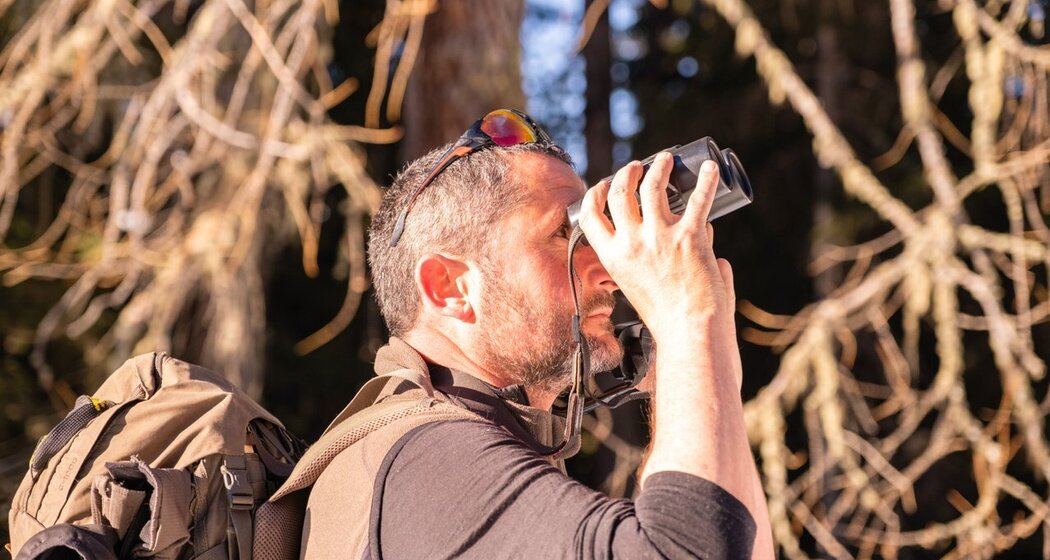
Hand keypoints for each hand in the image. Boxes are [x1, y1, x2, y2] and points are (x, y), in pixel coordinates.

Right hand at [578, 153, 741, 387]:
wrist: (690, 332)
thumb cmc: (668, 318)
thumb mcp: (639, 288)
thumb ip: (650, 263)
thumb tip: (690, 243)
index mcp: (612, 257)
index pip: (591, 215)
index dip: (595, 194)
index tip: (605, 184)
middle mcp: (631, 243)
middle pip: (620, 192)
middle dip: (627, 172)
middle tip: (638, 166)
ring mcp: (660, 237)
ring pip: (653, 186)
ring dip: (659, 167)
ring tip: (666, 160)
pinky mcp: (690, 236)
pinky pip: (699, 199)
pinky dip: (707, 180)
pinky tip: (711, 169)